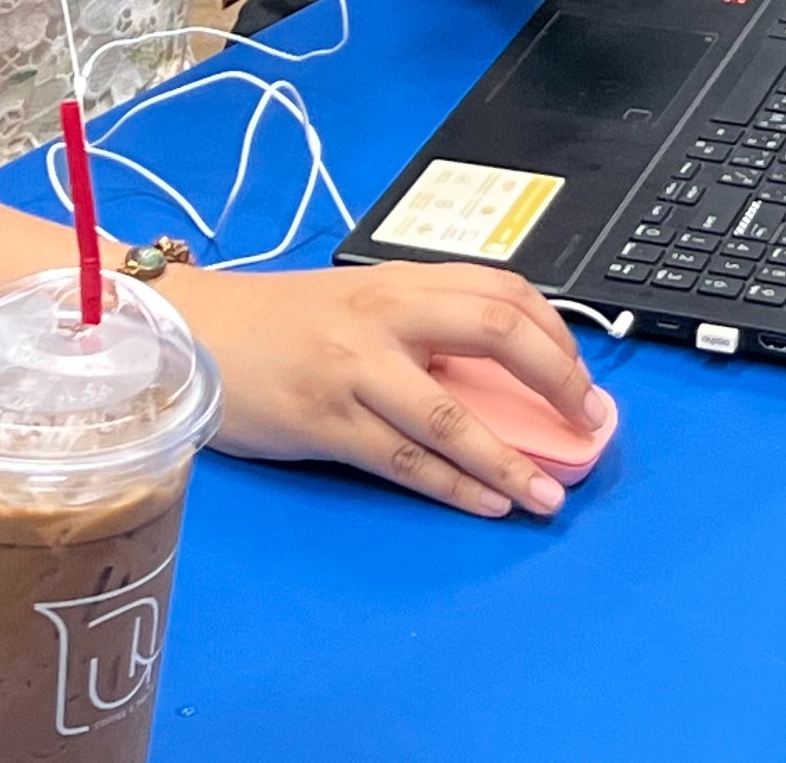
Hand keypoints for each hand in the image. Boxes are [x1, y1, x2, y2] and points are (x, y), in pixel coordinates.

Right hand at [175, 261, 603, 517]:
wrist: (197, 333)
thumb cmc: (285, 322)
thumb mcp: (362, 303)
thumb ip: (425, 323)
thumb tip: (509, 375)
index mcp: (401, 282)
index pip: (502, 292)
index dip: (555, 335)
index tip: (580, 377)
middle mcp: (385, 318)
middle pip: (493, 334)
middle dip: (555, 382)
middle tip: (587, 425)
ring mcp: (355, 371)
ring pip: (451, 416)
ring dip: (510, 461)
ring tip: (550, 495)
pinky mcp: (326, 423)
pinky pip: (404, 461)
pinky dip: (454, 486)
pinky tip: (490, 502)